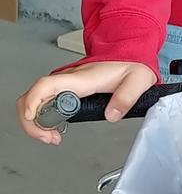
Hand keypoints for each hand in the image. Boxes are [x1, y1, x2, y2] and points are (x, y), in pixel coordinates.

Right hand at [16, 61, 156, 145]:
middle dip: (32, 118)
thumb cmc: (131, 66)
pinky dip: (42, 116)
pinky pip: (45, 100)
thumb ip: (125, 99)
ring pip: (36, 98)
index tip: (32, 118)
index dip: (34, 100)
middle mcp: (69, 79)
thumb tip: (111, 116)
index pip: (48, 85)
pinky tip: (53, 128)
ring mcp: (66, 83)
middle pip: (35, 93)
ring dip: (36, 120)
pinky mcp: (67, 88)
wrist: (129, 56)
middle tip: (48, 137)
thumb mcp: (137, 81)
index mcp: (83, 79)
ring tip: (51, 137)